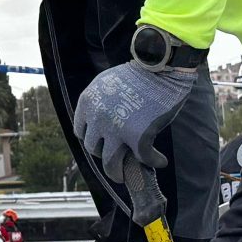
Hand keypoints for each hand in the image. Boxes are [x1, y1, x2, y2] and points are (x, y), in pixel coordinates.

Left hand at [73, 60, 201, 195]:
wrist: (161, 66)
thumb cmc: (139, 73)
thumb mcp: (108, 83)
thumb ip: (101, 104)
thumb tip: (103, 128)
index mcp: (88, 102)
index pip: (80, 131)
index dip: (92, 140)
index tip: (102, 145)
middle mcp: (97, 117)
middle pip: (93, 148)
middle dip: (104, 155)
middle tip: (115, 160)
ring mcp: (117, 128)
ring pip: (110, 162)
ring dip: (118, 172)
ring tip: (125, 175)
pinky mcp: (138, 136)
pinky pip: (144, 158)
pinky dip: (153, 161)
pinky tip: (160, 162)